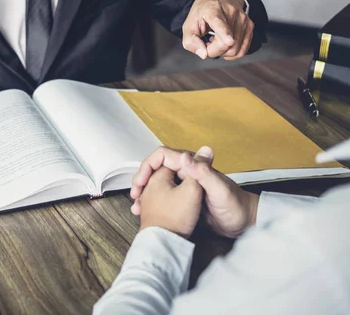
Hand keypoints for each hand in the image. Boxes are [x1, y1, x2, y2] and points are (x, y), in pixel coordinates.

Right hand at [131, 146, 258, 237]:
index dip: (147, 166)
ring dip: (145, 193)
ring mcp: (184, 186)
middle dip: (141, 180)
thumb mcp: (219, 190)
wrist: (244, 223)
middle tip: (135, 196)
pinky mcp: (183, 199)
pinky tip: (147, 212)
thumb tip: (184, 156)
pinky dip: (152, 203)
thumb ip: (204, 172)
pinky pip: (162, 196)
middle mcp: (186, 172)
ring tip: (137, 207)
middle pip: (155, 169)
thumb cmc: (236, 206)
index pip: (162, 156)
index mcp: (192, 165)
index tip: (140, 182)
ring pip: (156, 183)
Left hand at [182, 0, 253, 60]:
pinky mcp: (250, 26)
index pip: (220, 23)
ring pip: (235, 50)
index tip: (229, 41)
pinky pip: (242, 50)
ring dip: (222, 52)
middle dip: (213, 51)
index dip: (225, 33)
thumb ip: (191, 42)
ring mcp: (243, 19)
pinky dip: (232, 53)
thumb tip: (204, 55)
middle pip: (226, 44)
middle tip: (207, 43)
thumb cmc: (202, 13)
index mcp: (213, 10)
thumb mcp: (188, 25)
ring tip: (215, 41)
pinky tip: (224, 43)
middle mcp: (231, 13)